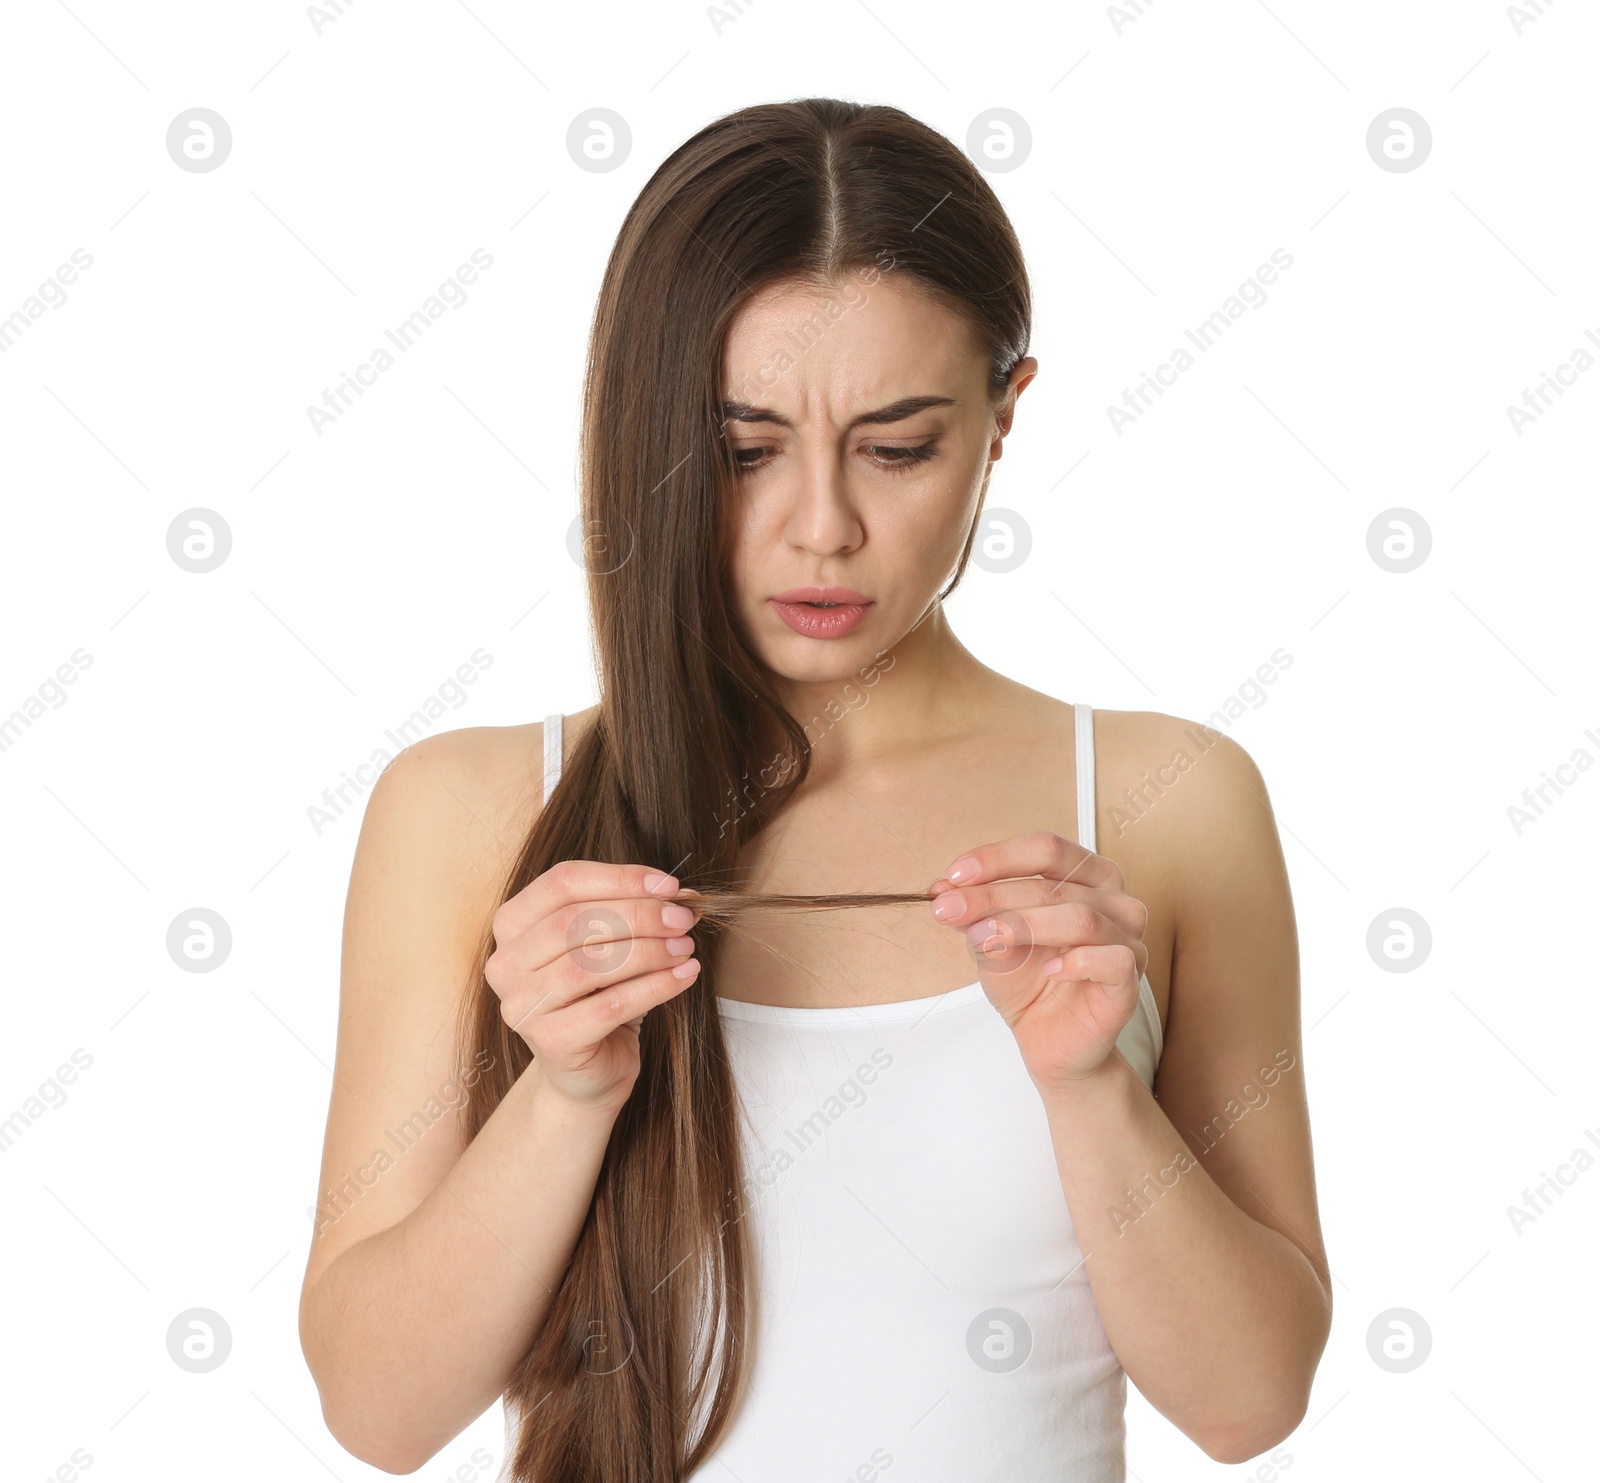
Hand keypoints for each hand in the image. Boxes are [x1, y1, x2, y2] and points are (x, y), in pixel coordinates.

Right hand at [484, 861, 702, 1112]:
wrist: (590, 1070)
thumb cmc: (598, 996)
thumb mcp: (609, 944)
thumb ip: (633, 913)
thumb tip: (679, 894)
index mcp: (512, 924)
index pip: (562, 883)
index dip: (619, 878)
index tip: (668, 884)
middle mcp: (505, 964)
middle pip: (574, 921)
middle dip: (639, 915)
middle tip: (682, 919)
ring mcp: (522, 1006)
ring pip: (591, 964)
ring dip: (649, 950)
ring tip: (684, 947)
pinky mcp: (550, 1042)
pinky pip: (611, 1005)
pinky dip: (656, 986)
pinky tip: (684, 975)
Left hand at [928, 830, 1147, 1093]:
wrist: (1047, 1042)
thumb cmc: (1028, 982)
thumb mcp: (989, 939)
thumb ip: (972, 912)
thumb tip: (943, 888)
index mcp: (1085, 876)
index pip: (1046, 850)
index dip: (998, 858)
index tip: (954, 876)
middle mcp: (1114, 901)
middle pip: (1056, 883)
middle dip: (995, 896)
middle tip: (951, 909)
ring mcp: (1127, 941)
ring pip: (1082, 917)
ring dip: (1024, 925)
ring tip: (986, 940)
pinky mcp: (1129, 982)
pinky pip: (1112, 960)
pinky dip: (1076, 961)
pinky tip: (1048, 970)